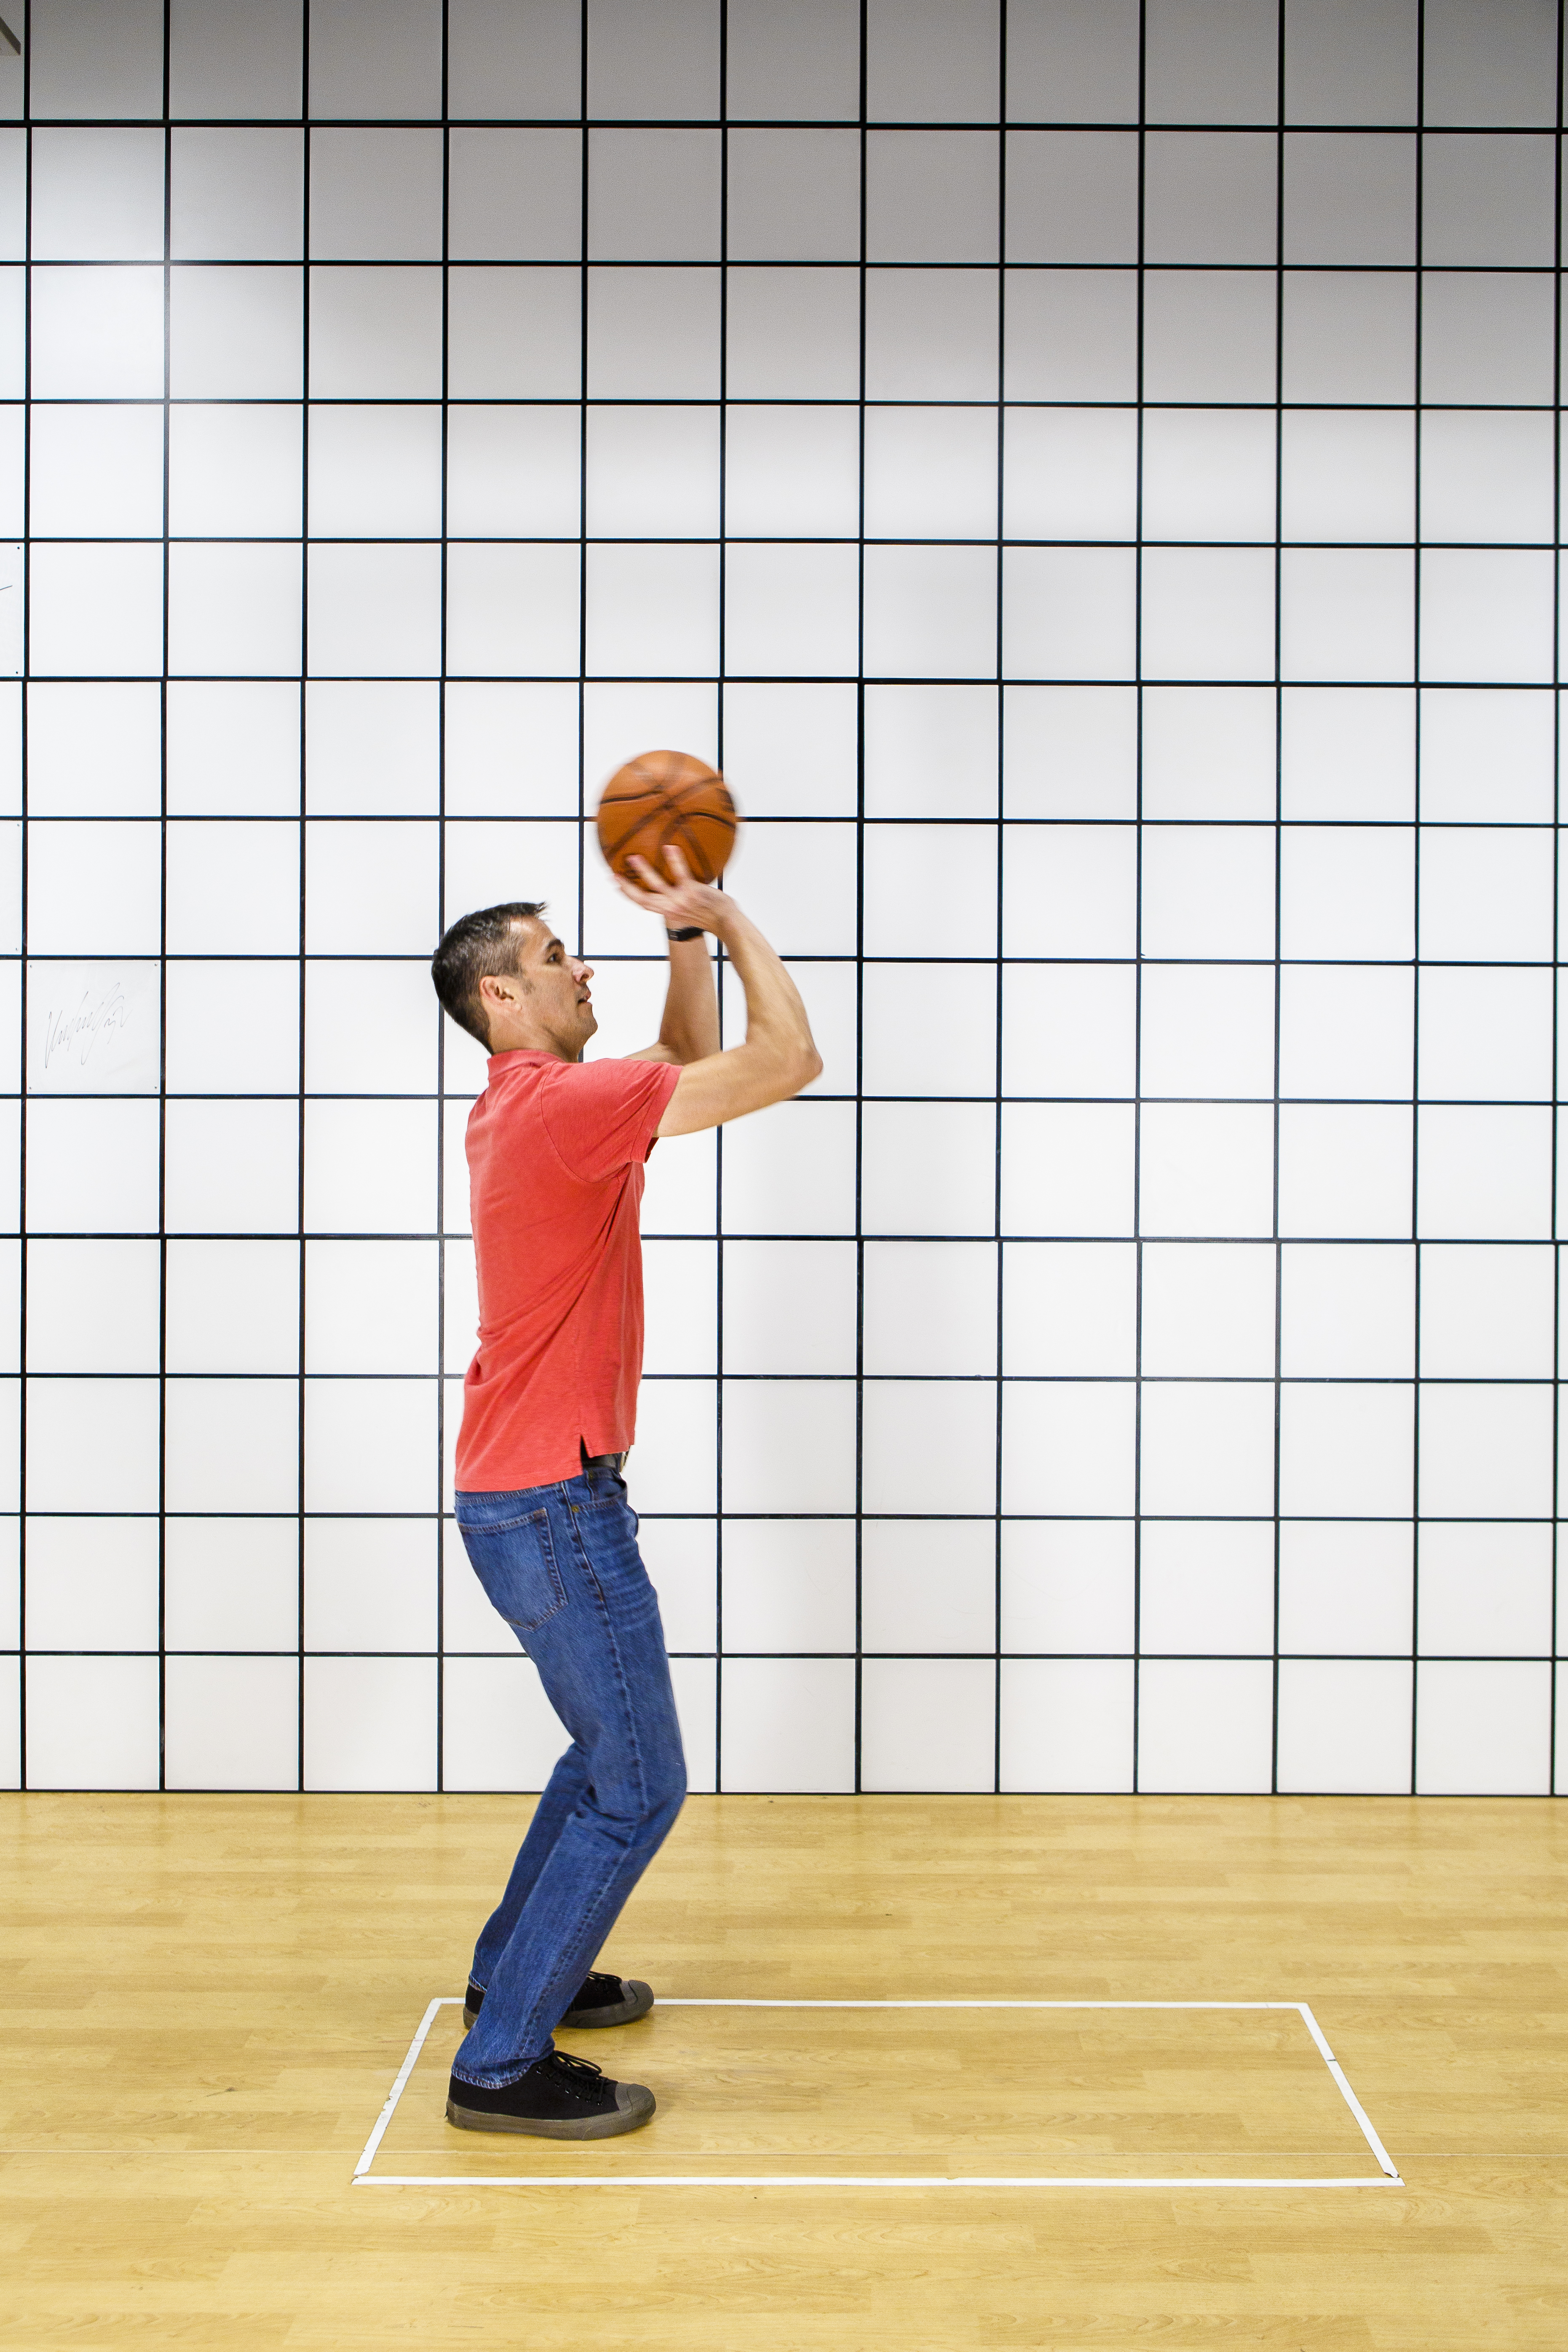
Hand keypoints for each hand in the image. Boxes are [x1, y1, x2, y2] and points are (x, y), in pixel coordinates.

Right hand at [616, 843, 735, 938]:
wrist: (727, 922)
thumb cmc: (710, 916)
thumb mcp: (688, 913)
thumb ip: (678, 903)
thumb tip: (674, 889)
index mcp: (669, 912)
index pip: (643, 904)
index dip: (628, 895)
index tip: (617, 885)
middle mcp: (671, 908)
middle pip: (642, 899)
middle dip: (626, 887)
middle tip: (613, 874)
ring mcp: (681, 900)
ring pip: (656, 885)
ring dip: (644, 871)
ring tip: (634, 857)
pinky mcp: (692, 891)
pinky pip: (681, 874)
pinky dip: (675, 861)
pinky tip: (670, 847)